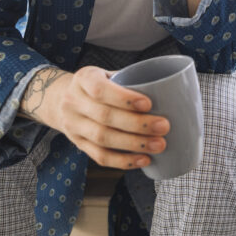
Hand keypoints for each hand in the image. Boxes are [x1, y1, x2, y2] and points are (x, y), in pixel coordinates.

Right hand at [19, 66, 170, 169]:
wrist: (61, 100)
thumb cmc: (98, 85)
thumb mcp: (107, 74)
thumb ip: (131, 79)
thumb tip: (175, 88)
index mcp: (83, 79)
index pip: (99, 89)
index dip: (123, 98)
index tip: (148, 103)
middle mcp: (73, 102)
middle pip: (104, 117)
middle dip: (137, 124)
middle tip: (164, 126)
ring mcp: (73, 125)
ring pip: (103, 139)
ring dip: (134, 145)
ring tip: (159, 145)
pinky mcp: (78, 144)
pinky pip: (100, 157)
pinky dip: (123, 161)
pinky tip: (144, 160)